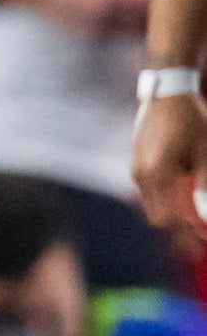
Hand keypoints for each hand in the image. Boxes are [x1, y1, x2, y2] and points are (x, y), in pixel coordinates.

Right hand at [135, 89, 206, 247]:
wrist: (167, 93)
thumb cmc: (191, 122)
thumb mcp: (205, 155)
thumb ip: (204, 188)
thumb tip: (205, 217)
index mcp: (156, 174)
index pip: (166, 220)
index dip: (184, 235)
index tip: (202, 241)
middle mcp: (140, 175)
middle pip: (156, 217)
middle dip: (178, 228)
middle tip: (201, 235)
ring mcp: (136, 168)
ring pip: (151, 204)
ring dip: (171, 212)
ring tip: (194, 213)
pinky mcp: (137, 162)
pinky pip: (149, 190)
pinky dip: (165, 197)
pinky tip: (182, 188)